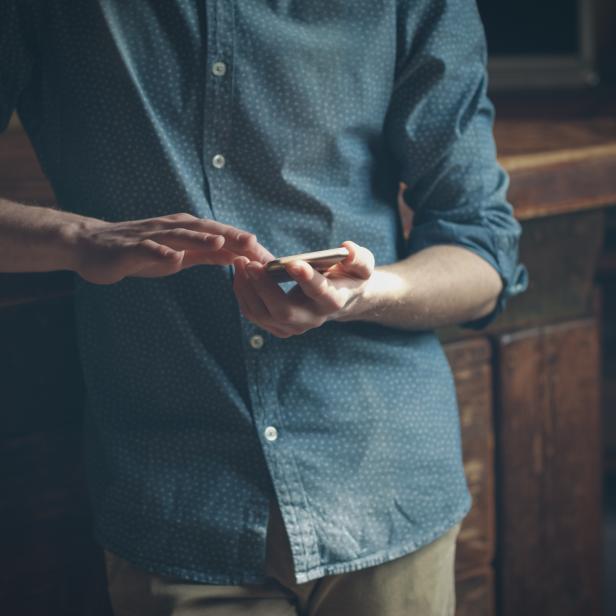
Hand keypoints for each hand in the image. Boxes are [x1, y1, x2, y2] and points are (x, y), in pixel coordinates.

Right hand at [71, 213, 273, 283]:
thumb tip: (236, 256)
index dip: (243, 245)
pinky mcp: (130, 248)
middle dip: (230, 235)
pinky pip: (146, 249)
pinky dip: (160, 252)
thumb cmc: (141, 250)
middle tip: (254, 243)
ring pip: (178, 235)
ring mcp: (151, 236)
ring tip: (220, 241)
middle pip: (205, 230)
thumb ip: (206, 254)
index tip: (265, 255)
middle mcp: (172, 228)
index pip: (220, 236)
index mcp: (186, 231)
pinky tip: (172, 258)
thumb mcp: (180, 254)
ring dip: (199, 237)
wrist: (93, 246)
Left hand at [232, 241, 374, 337]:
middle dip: (263, 287)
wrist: (340, 297)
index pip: (321, 292)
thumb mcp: (362, 265)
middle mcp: (313, 319)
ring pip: (263, 315)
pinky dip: (243, 294)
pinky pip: (254, 314)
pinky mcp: (278, 327)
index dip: (307, 279)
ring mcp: (293, 327)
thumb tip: (346, 249)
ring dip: (247, 289)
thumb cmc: (349, 275)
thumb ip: (359, 258)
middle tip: (250, 263)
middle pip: (283, 310)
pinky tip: (239, 273)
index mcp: (334, 301)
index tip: (293, 263)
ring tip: (239, 263)